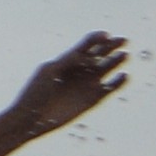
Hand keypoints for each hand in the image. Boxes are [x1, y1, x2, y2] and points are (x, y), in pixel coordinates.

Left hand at [4, 29, 128, 138]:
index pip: (87, 45)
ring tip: (124, 55)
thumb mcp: (48, 72)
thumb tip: (83, 53)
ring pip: (108, 68)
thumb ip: (66, 60)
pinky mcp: (93, 99)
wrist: (32, 120)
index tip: (105, 35)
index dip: (97, 38)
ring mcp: (88, 83)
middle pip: (101, 53)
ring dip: (117, 60)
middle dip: (112, 45)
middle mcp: (82, 69)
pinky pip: (110, 88)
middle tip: (123, 40)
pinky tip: (124, 75)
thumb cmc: (35, 93)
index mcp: (69, 60)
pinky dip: (119, 82)